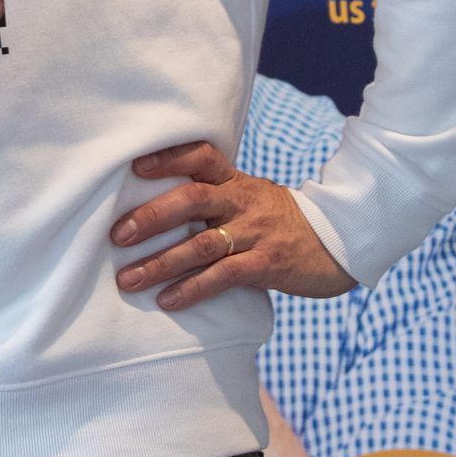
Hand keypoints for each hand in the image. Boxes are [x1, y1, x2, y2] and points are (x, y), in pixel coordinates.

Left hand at [111, 140, 354, 309]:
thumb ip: (214, 196)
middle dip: (151, 217)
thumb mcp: (251, 197)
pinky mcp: (268, 264)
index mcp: (236, 181)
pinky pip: (224, 276)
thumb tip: (155, 205)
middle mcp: (243, 202)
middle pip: (192, 199)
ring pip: (201, 245)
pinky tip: (167, 300)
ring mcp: (256, 233)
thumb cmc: (280, 221)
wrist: (337, 243)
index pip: (201, 156)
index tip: (134, 166)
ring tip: (128, 279)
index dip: (168, 158)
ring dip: (160, 263)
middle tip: (118, 234)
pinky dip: (192, 289)